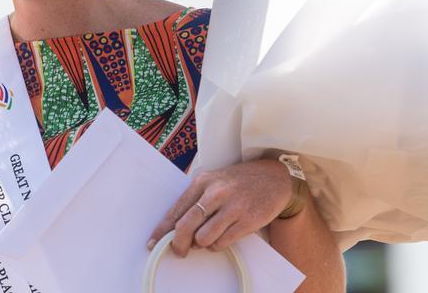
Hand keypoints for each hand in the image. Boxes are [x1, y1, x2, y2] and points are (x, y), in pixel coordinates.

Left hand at [148, 159, 291, 256]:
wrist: (274, 177)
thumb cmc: (239, 182)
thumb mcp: (214, 181)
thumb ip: (196, 200)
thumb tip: (176, 228)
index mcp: (203, 182)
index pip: (176, 210)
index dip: (162, 230)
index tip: (153, 242)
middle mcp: (216, 193)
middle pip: (186, 226)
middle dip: (178, 244)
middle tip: (179, 251)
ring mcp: (233, 207)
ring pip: (203, 239)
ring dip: (201, 244)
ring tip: (208, 238)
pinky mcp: (247, 221)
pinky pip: (222, 243)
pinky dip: (217, 245)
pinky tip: (222, 237)